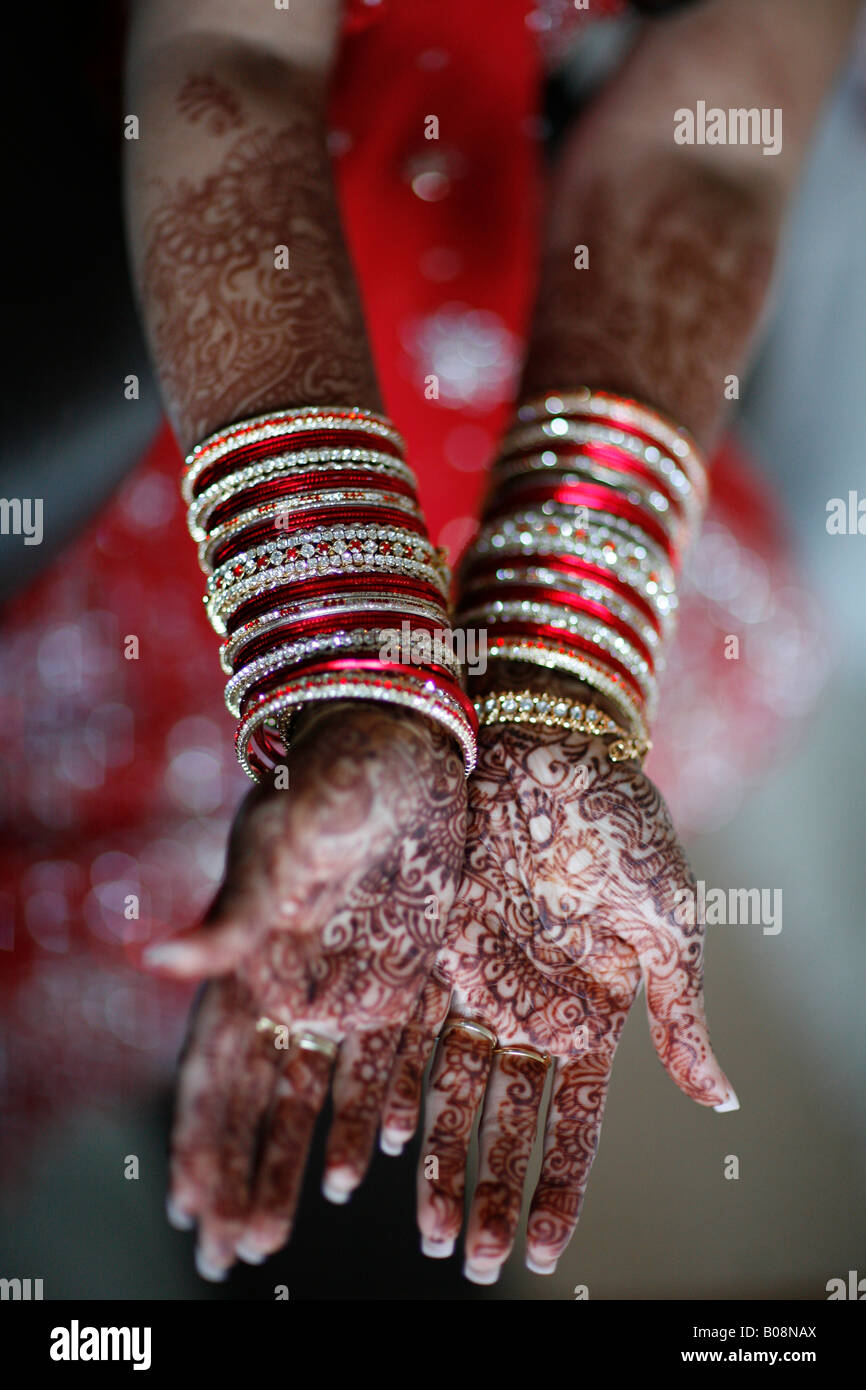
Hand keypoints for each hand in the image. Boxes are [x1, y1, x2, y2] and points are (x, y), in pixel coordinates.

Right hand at [147, 703, 466, 1277]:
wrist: (408, 735)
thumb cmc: (335, 774)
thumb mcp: (286, 838)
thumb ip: (236, 912)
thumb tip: (154, 963)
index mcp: (258, 955)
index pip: (217, 1067)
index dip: (201, 1138)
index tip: (189, 1212)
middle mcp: (299, 977)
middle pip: (263, 1096)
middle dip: (245, 1171)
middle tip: (233, 1253)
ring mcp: (356, 977)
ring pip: (321, 1088)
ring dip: (301, 1156)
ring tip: (288, 1225)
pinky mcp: (412, 967)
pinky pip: (392, 1057)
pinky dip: (378, 1109)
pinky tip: (378, 1155)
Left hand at [389, 703, 736, 1284]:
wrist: (548, 740)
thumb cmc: (621, 823)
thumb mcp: (668, 921)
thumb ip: (681, 1013)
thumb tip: (721, 1101)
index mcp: (593, 1005)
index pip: (573, 1116)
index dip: (560, 1182)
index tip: (544, 1248)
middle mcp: (530, 1002)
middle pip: (505, 1118)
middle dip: (489, 1189)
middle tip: (469, 1261)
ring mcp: (478, 977)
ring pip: (453, 1088)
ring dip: (441, 1158)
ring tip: (425, 1228)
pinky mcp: (431, 944)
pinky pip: (410, 1029)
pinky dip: (397, 1084)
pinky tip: (384, 1140)